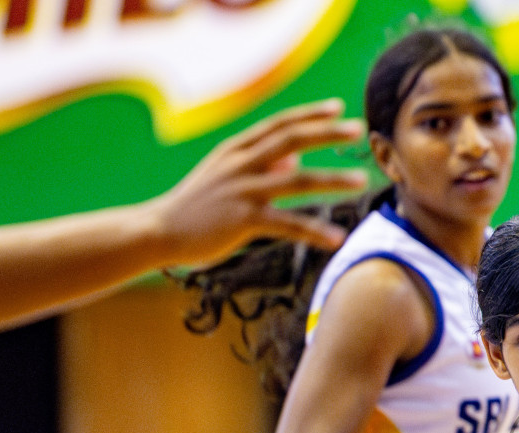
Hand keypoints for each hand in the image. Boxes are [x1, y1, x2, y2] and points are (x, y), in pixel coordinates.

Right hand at [143, 99, 368, 266]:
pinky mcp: (242, 220)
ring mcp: (242, 191)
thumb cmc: (196, 206)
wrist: (158, 231)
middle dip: (327, 133)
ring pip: (297, 181)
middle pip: (291, 140)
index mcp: (236, 149)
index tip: (338, 107)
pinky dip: (315, 231)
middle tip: (358, 129)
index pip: (279, 124)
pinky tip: (338, 239)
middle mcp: (240, 163)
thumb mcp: (224, 177)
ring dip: (333, 180)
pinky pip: (288, 225)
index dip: (310, 115)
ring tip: (360, 181)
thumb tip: (294, 161)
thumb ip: (259, 165)